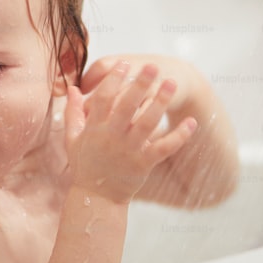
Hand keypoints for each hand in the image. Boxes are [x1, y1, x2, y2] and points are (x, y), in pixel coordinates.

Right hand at [63, 61, 197, 203]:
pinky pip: (164, 148)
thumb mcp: (72, 138)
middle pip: (127, 106)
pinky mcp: (144, 164)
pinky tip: (191, 123)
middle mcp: (112, 137)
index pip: (104, 98)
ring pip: (148, 123)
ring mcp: (129, 150)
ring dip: (160, 102)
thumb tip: (71, 88)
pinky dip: (179, 136)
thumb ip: (73, 111)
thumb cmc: (84, 165)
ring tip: (171, 84)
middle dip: (140, 84)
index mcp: (95, 128)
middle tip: (152, 66)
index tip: (124, 64)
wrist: (96, 198)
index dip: (113, 80)